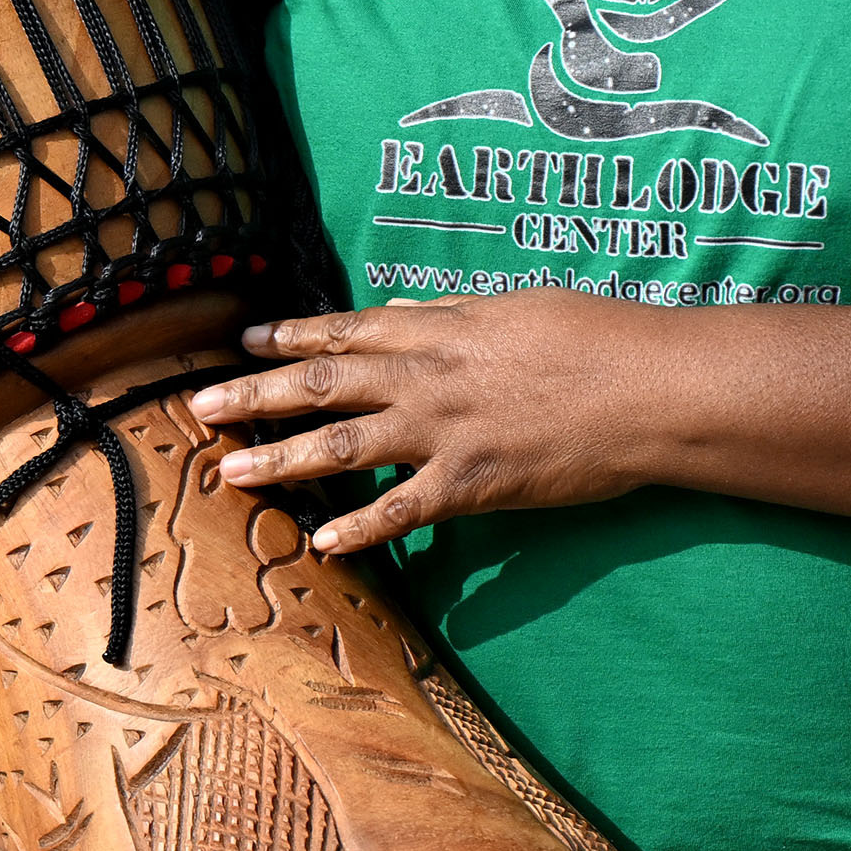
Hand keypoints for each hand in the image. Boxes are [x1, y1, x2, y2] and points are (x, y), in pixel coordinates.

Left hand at [184, 296, 661, 553]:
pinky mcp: (474, 483)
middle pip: (324, 385)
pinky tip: (321, 542)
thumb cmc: (599, 337)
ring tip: (230, 473)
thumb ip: (456, 317)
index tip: (246, 341)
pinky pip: (403, 510)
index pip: (349, 330)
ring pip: (344, 447)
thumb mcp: (519, 308)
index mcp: (444, 331)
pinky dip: (360, 528)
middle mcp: (430, 378)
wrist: (651, 387)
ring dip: (281, 460)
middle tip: (199, 406)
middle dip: (257, 395)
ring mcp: (447, 432)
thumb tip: (410, 316)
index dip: (292, 336)